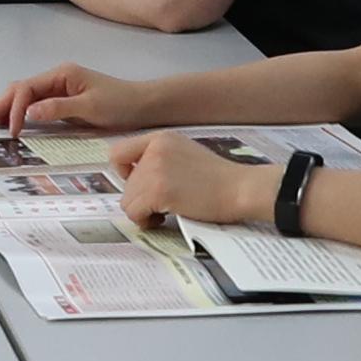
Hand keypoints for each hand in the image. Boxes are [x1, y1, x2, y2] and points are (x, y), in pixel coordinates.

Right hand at [0, 61, 128, 131]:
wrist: (143, 105)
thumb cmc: (121, 104)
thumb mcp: (91, 108)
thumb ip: (59, 108)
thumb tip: (29, 112)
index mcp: (61, 75)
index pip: (27, 89)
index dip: (15, 109)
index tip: (12, 131)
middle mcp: (56, 79)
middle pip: (18, 91)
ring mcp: (58, 90)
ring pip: (23, 98)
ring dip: (4, 112)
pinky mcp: (62, 102)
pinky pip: (34, 107)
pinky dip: (19, 116)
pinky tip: (10, 128)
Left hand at [104, 130, 276, 229]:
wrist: (242, 188)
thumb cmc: (221, 178)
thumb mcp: (186, 154)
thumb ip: (161, 159)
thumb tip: (137, 179)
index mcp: (161, 138)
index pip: (119, 153)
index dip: (124, 173)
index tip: (141, 185)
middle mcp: (154, 150)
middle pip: (126, 184)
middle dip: (141, 199)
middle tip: (163, 207)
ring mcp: (155, 169)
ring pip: (127, 200)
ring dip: (143, 212)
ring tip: (164, 214)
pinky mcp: (159, 191)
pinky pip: (135, 212)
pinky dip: (146, 221)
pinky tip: (164, 219)